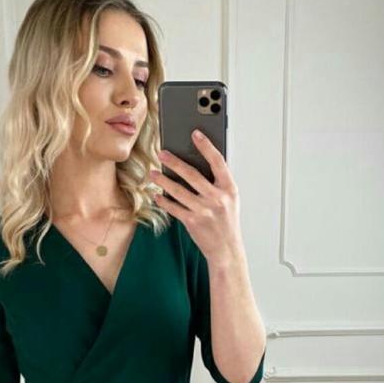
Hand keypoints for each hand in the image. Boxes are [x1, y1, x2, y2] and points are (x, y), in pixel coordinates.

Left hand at [150, 129, 242, 262]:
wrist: (226, 248)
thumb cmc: (227, 222)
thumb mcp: (230, 199)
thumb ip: (218, 183)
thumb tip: (197, 164)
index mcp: (229, 189)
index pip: (218, 162)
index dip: (207, 146)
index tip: (195, 134)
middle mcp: (217, 198)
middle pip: (192, 174)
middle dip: (174, 162)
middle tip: (162, 152)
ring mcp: (204, 210)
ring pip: (179, 191)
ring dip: (163, 180)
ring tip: (153, 172)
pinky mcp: (193, 222)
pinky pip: (174, 208)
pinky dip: (164, 200)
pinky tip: (156, 194)